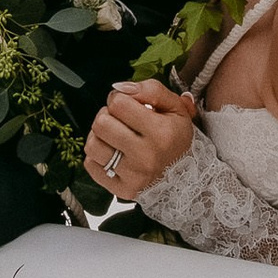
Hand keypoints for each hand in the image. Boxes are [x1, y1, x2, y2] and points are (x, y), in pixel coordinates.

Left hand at [85, 79, 197, 200]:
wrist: (186, 175)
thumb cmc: (176, 137)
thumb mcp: (175, 107)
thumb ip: (151, 89)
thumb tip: (120, 88)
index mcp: (160, 133)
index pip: (118, 103)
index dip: (119, 98)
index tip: (127, 105)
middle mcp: (146, 157)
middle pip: (101, 123)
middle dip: (107, 115)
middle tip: (119, 120)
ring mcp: (133, 176)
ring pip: (92, 145)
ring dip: (99, 136)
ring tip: (113, 135)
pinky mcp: (122, 190)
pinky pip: (91, 166)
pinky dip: (97, 157)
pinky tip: (112, 153)